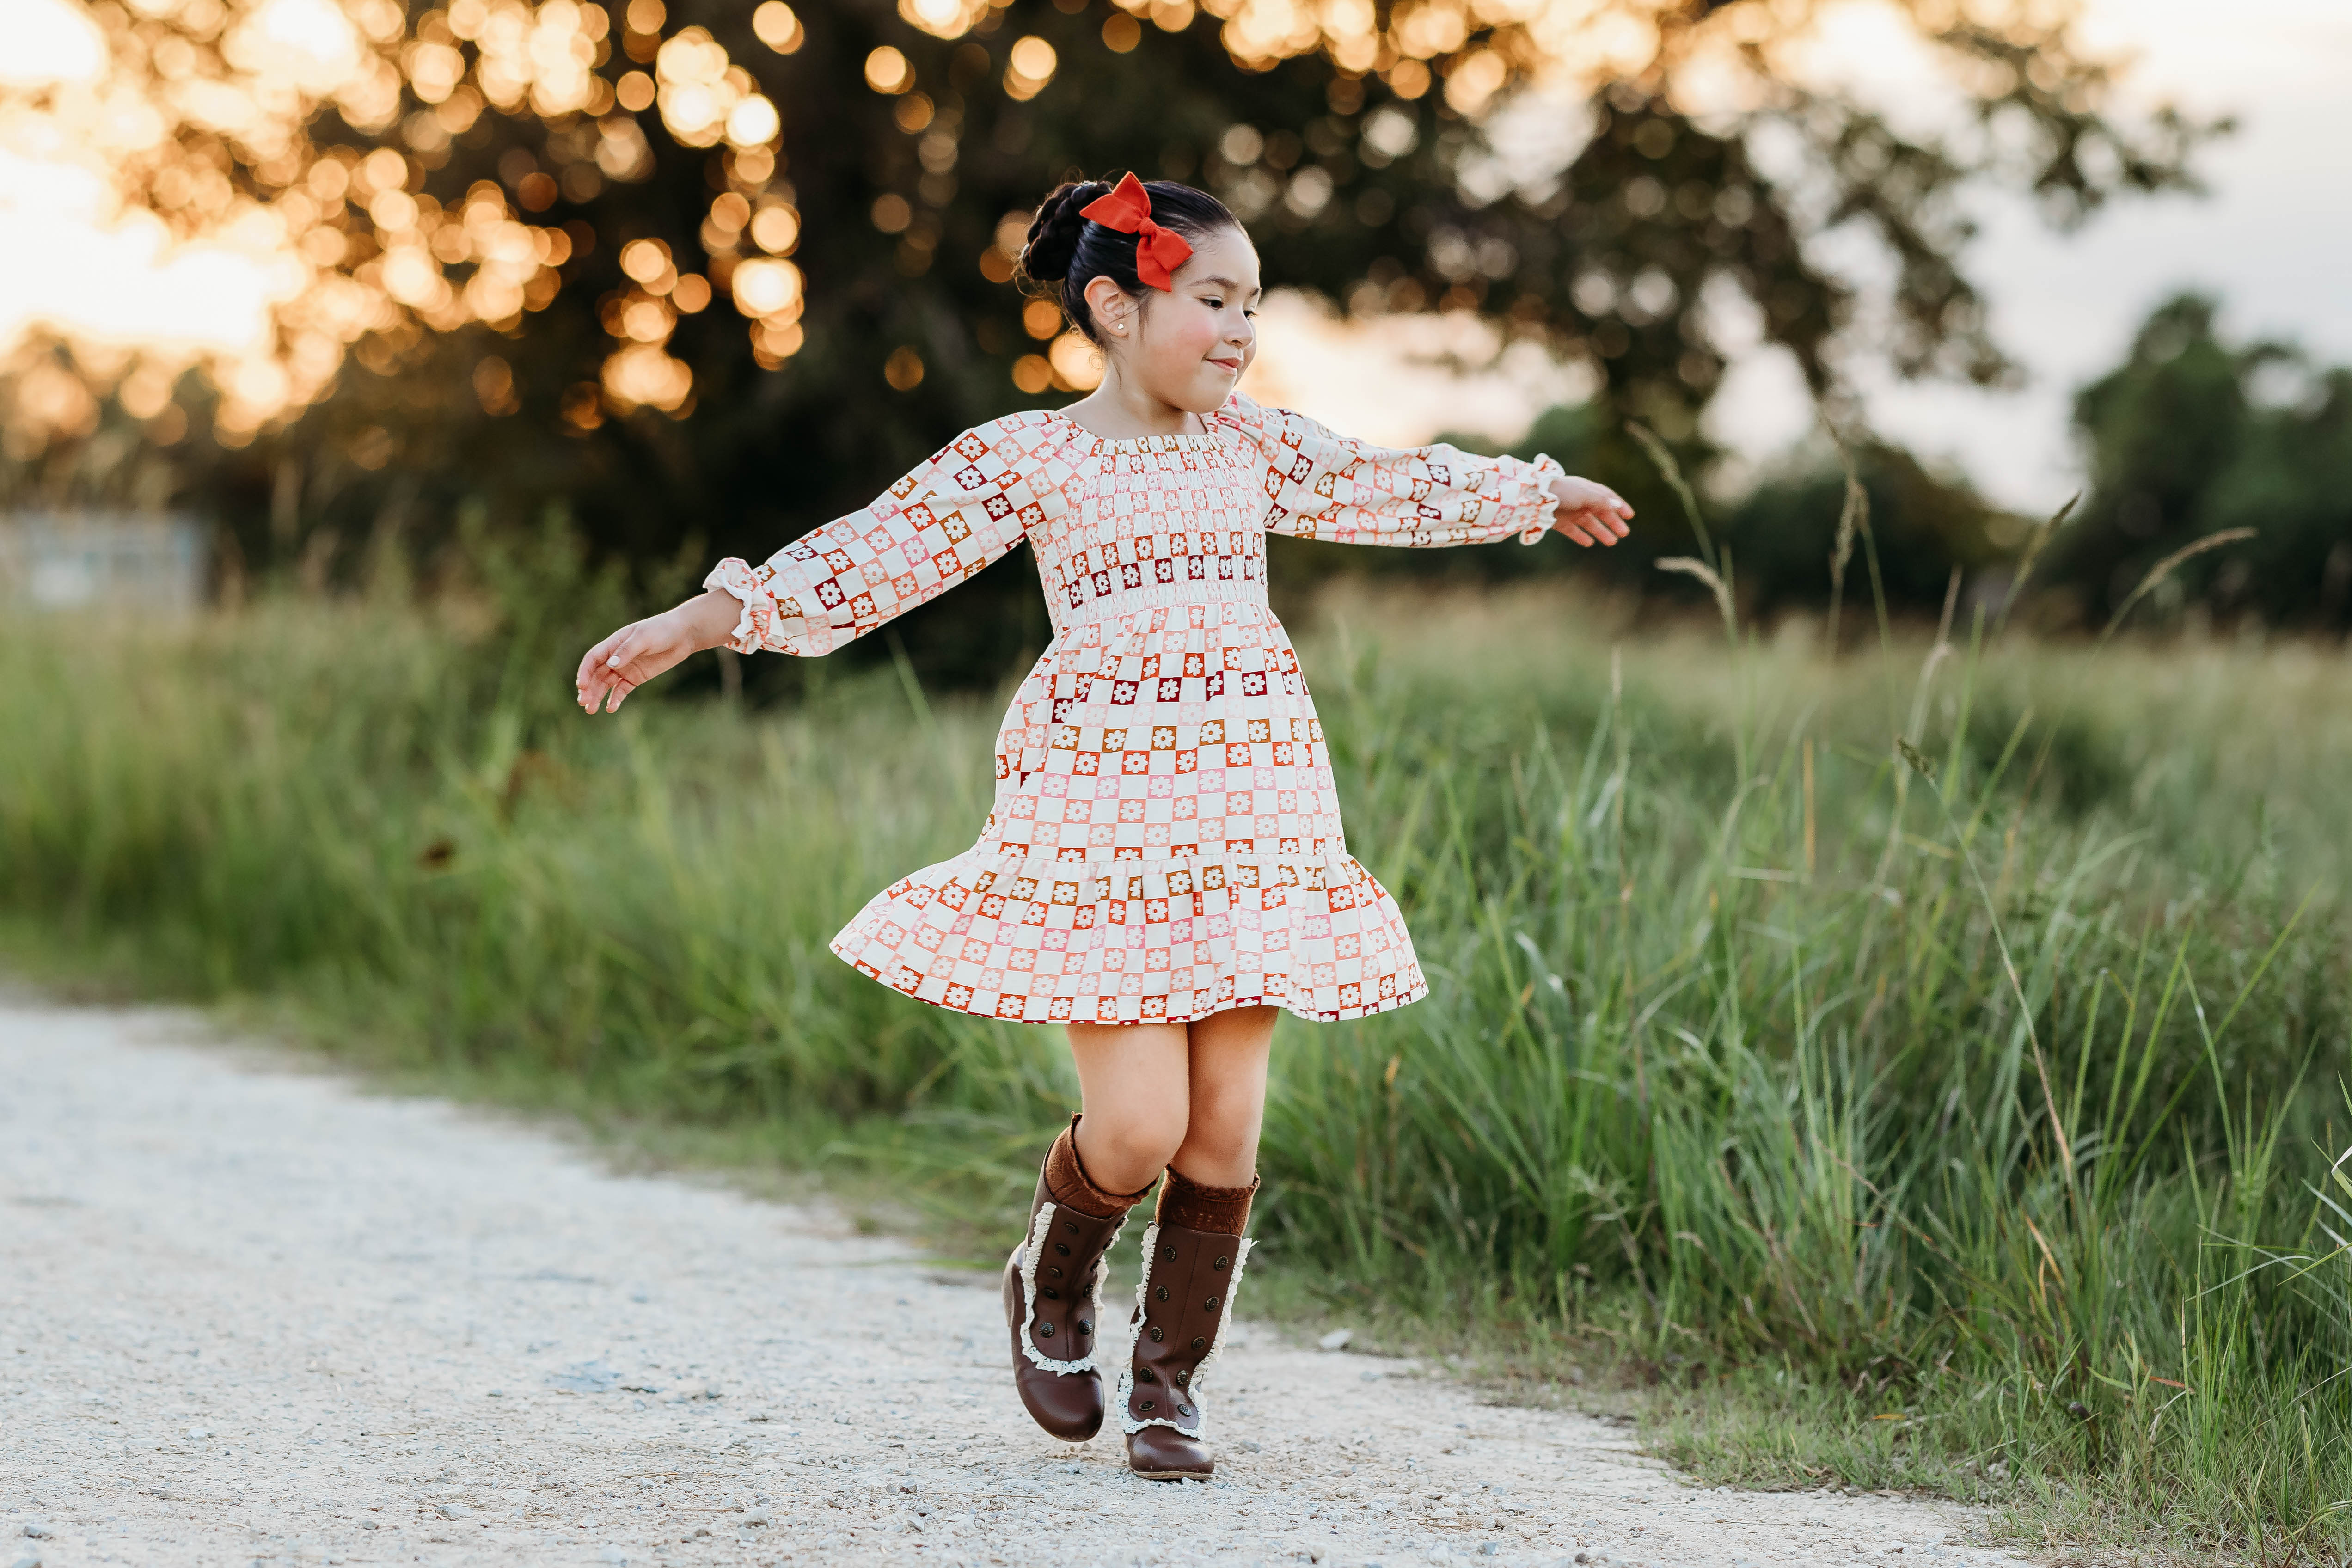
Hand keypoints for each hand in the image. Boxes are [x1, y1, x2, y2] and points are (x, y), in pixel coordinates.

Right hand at [575, 588, 740, 713]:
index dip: (585, 672)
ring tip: (590, 710)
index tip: (582, 686)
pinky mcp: (636, 678)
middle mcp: (616, 657)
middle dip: (589, 689)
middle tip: (583, 703)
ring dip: (597, 696)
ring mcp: (626, 668)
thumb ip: (627, 651)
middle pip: (596, 674)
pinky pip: (621, 690)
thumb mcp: (644, 638)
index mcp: (613, 643)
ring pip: (606, 684)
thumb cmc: (662, 630)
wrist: (683, 634)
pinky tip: (610, 708)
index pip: (593, 659)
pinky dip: (615, 699)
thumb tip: (610, 665)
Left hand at [1546, 474, 1633, 546]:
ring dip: (1601, 532)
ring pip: (1588, 523)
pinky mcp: (1559, 522)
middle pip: (1600, 512)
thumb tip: (1617, 505)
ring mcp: (1569, 511)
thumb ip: (1601, 500)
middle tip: (1624, 533)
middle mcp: (1579, 500)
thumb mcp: (1585, 494)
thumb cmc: (1562, 492)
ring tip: (1612, 542)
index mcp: (1586, 489)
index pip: (1607, 497)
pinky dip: (1581, 537)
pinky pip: (1573, 531)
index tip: (1630, 516)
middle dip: (1613, 522)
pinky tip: (1589, 543)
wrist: (1535, 498)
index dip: (1619, 505)